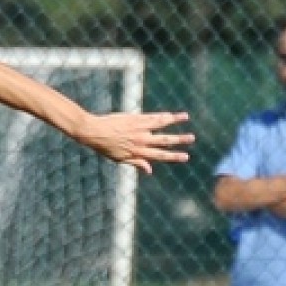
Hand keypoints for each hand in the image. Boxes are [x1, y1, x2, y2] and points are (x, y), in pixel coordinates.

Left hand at [72, 112, 193, 173]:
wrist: (94, 132)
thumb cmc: (105, 147)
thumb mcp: (120, 159)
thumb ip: (136, 163)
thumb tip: (149, 171)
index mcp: (138, 153)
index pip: (160, 156)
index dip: (174, 156)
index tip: (186, 157)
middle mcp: (141, 141)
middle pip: (165, 141)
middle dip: (180, 140)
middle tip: (192, 138)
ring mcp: (140, 129)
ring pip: (161, 125)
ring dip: (175, 120)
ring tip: (186, 117)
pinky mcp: (136, 119)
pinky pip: (153, 117)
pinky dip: (164, 116)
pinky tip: (172, 114)